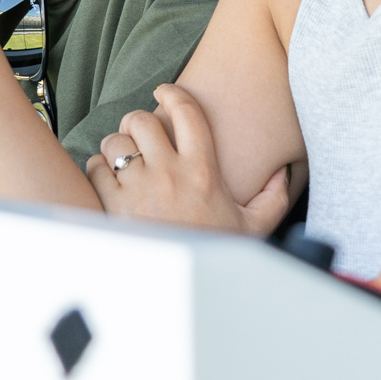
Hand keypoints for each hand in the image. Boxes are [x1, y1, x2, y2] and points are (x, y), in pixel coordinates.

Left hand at [87, 84, 292, 234]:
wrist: (180, 287)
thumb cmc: (213, 253)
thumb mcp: (252, 228)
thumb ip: (272, 199)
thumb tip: (283, 175)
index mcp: (203, 170)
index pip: (187, 112)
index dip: (172, 93)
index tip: (163, 92)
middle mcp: (170, 173)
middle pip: (141, 120)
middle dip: (136, 121)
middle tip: (138, 132)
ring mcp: (139, 187)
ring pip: (115, 141)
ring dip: (115, 145)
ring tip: (122, 158)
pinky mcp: (114, 204)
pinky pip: (97, 168)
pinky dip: (98, 169)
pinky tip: (108, 181)